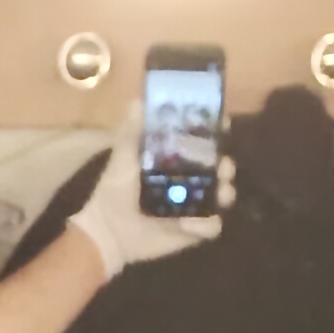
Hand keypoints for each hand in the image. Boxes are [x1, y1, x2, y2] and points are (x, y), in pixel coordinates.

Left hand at [73, 116, 236, 278]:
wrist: (107, 229)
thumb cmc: (115, 190)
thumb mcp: (123, 157)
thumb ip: (131, 132)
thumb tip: (137, 101)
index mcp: (177, 160)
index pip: (205, 143)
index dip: (216, 133)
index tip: (222, 123)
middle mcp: (191, 181)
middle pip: (221, 168)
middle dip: (226, 164)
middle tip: (222, 164)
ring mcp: (195, 206)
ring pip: (223, 195)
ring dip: (225, 192)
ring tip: (219, 191)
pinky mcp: (194, 230)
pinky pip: (212, 226)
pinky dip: (207, 224)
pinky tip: (192, 222)